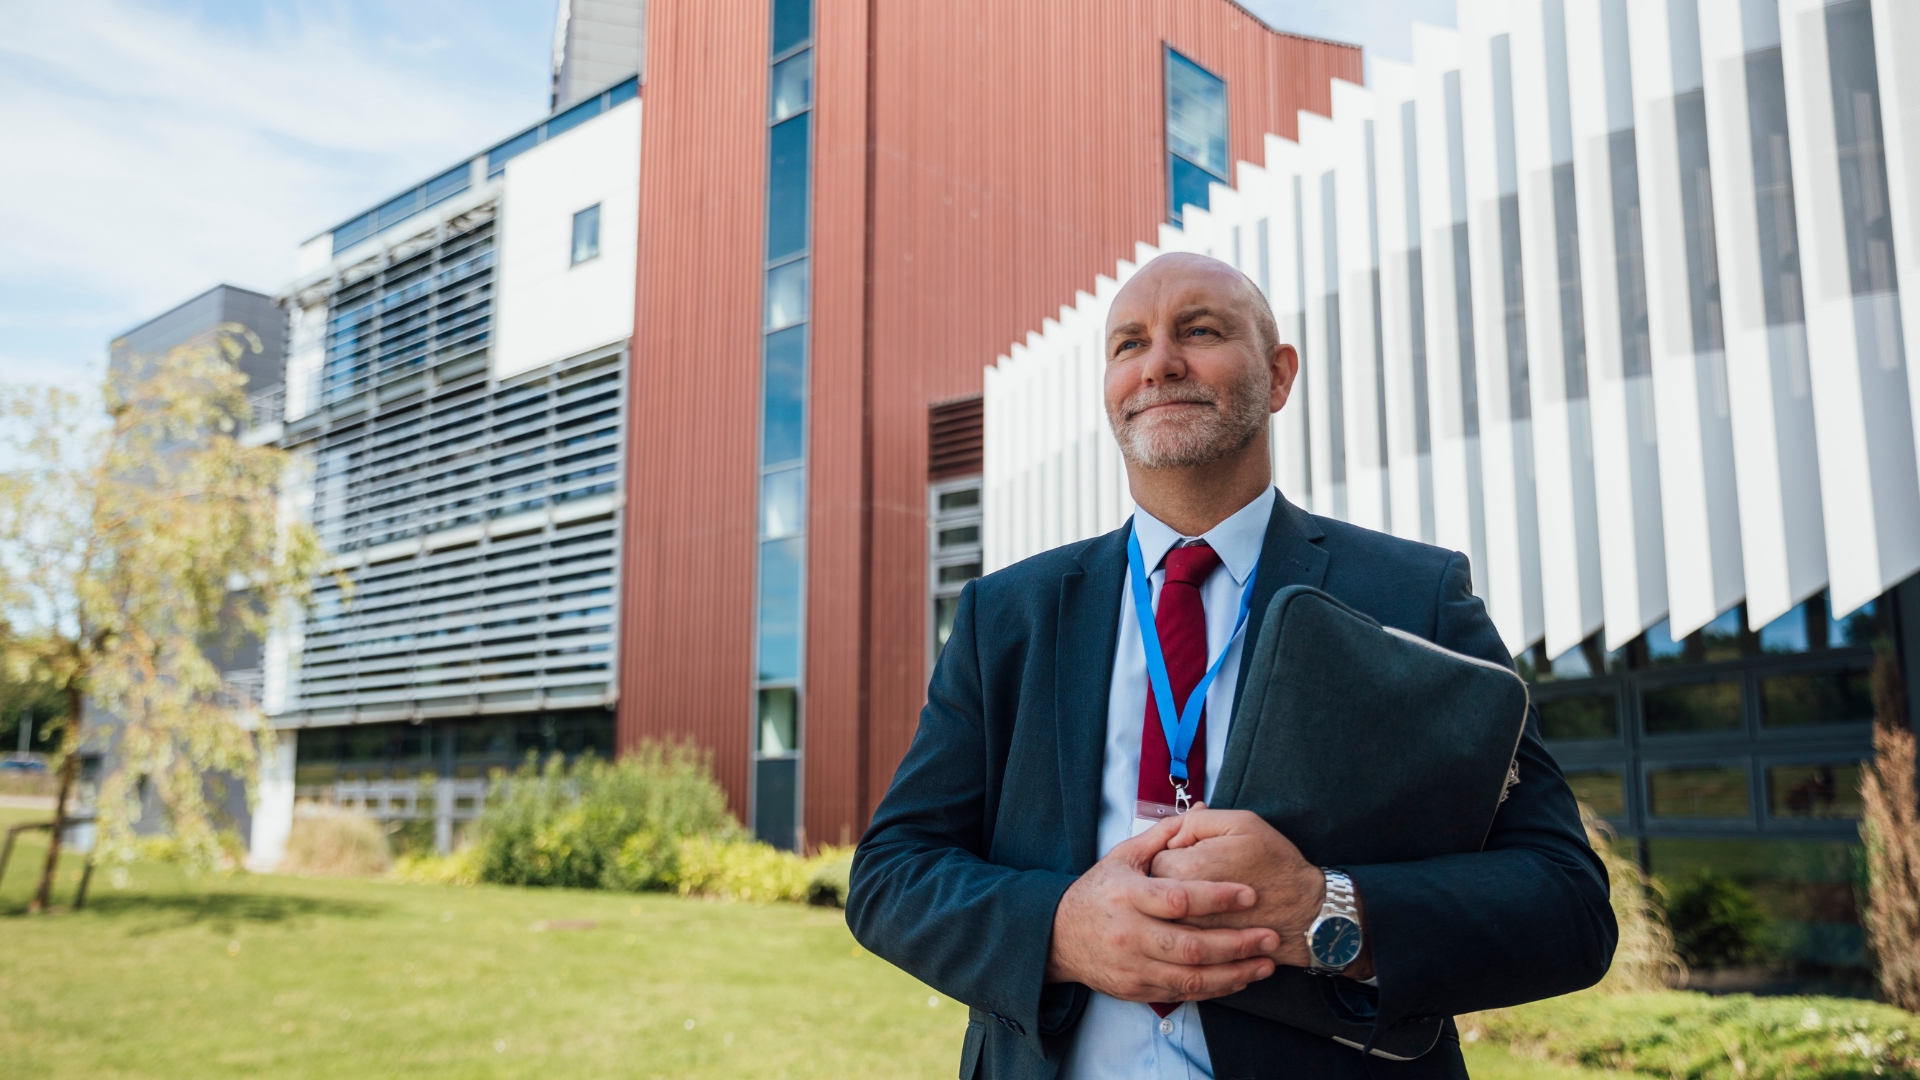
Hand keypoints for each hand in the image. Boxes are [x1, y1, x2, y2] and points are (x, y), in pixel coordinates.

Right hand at [1046, 815, 1279, 1001]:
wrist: (1058, 938)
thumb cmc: (1097, 892)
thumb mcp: (1121, 857)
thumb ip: (1160, 837)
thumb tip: (1196, 811)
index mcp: (1128, 896)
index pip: (1178, 899)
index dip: (1217, 897)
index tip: (1250, 894)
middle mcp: (1130, 934)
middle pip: (1191, 946)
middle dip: (1237, 944)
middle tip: (1271, 937)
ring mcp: (1133, 966)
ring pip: (1191, 977)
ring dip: (1234, 973)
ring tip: (1265, 964)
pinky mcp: (1137, 989)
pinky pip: (1183, 993)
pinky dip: (1215, 989)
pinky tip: (1239, 978)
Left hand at [1149, 807, 1373, 979]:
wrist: (1306, 914)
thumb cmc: (1276, 865)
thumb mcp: (1241, 823)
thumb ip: (1197, 821)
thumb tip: (1173, 832)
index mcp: (1182, 870)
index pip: (1155, 857)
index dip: (1176, 851)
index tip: (1197, 852)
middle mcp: (1179, 907)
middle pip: (1155, 889)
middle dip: (1173, 879)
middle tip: (1204, 875)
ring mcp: (1188, 934)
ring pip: (1165, 916)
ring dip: (1179, 907)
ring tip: (1207, 899)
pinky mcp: (1200, 955)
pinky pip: (1180, 939)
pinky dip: (1191, 929)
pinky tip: (1212, 920)